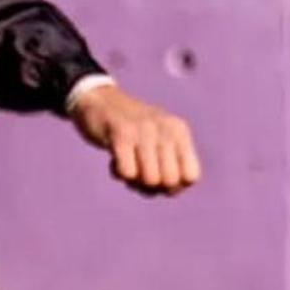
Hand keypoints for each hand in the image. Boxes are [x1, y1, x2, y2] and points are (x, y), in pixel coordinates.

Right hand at [70, 81, 200, 195]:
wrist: (98, 99)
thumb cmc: (132, 130)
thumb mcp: (159, 140)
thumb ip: (170, 166)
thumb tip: (171, 191)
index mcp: (179, 131)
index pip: (191, 176)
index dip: (174, 187)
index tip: (159, 179)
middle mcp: (166, 128)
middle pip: (170, 182)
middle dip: (153, 187)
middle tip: (140, 173)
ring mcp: (144, 130)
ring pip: (150, 180)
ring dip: (134, 182)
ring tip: (127, 165)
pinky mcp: (121, 133)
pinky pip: (128, 173)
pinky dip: (119, 174)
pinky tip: (115, 160)